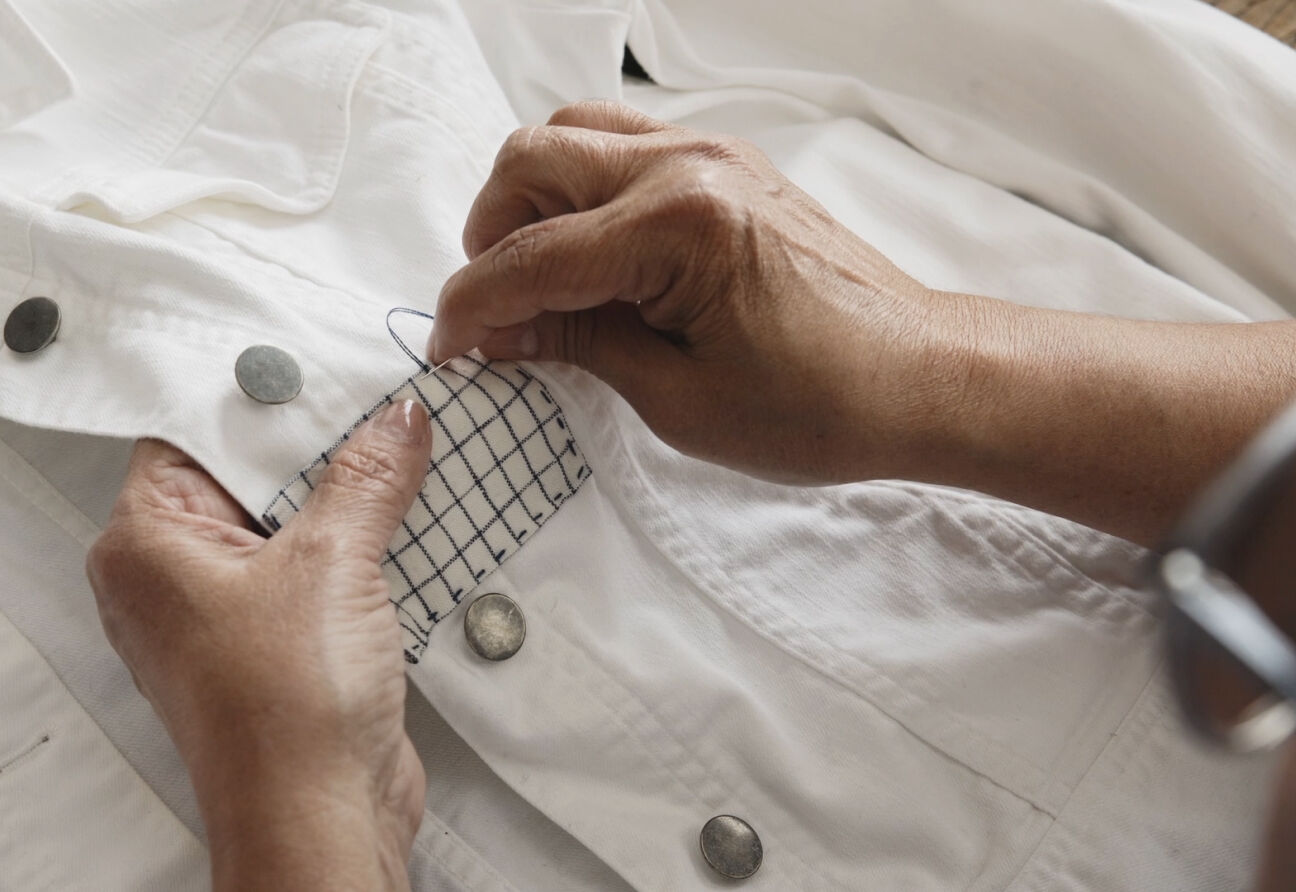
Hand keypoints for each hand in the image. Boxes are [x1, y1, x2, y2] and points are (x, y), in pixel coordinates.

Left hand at [85, 401, 432, 891]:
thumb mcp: (331, 564)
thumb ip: (367, 479)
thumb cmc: (284, 710)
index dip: (262, 399)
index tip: (323, 366)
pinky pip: (318, 568)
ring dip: (349, 496)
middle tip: (379, 402)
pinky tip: (407, 513)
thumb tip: (396, 422)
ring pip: (291, 524)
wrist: (324, 816)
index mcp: (147, 545)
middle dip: (319, 446)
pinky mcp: (281, 642)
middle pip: (248, 477)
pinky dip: (360, 543)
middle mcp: (177, 577)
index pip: (195, 435)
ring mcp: (230, 613)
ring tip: (406, 448)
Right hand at [433, 101, 1295, 544]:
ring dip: (532, 199)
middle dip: (489, 237)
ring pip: (575, 133)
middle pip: (533, 161)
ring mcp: (714, 154)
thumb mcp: (681, 400)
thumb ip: (579, 349)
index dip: (471, 309)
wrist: (921, 377)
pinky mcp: (730, 165)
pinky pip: (625, 143)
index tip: (447, 350)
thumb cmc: (821, 404)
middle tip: (491, 313)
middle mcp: (690, 166)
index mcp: (676, 226)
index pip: (531, 257)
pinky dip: (583, 186)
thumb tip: (499, 334)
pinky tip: (590, 251)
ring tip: (534, 276)